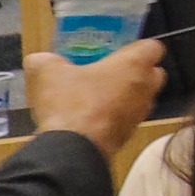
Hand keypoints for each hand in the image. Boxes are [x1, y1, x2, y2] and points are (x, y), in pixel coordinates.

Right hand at [25, 40, 165, 163]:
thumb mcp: (47, 72)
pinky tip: (90, 115)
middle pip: (152, 73)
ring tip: (95, 93)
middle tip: (107, 70)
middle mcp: (145, 89)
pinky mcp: (130, 135)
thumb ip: (47, 60)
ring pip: (140, 97)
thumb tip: (41, 59)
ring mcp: (140, 114)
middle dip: (135, 70)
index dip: (137, 46)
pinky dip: (114, 114)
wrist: (72, 149)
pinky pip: (127, 117)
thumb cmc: (69, 102)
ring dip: (124, 94)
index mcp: (135, 65)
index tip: (119, 49)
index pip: (153, 47)